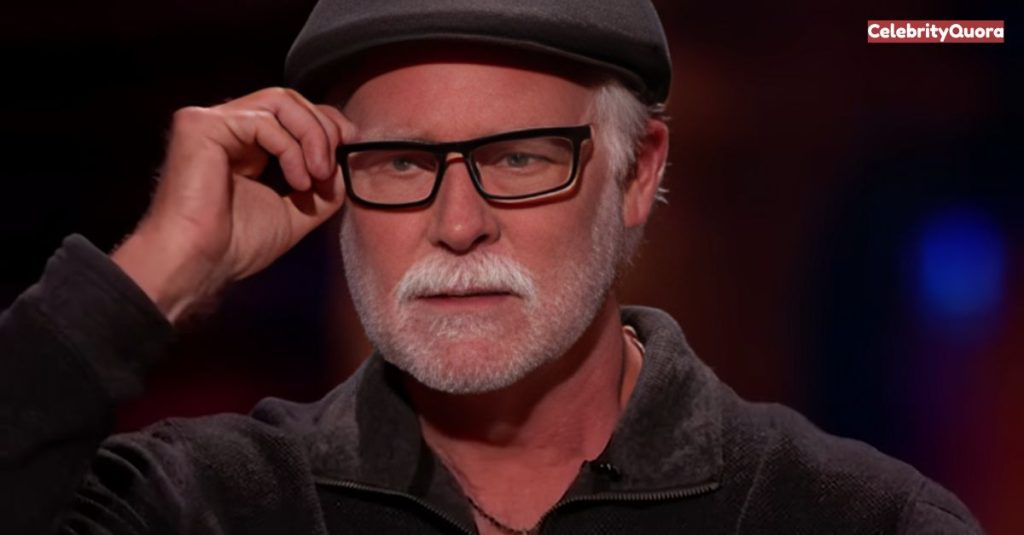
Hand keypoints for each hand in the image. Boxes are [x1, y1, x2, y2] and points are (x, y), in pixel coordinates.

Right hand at [111, 87, 352, 322]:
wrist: (200, 264)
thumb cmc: (235, 245)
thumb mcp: (296, 211)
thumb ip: (322, 185)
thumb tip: (346, 163)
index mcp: (245, 144)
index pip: (292, 111)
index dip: (326, 125)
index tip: (347, 151)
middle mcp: (226, 127)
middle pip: (290, 100)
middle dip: (324, 129)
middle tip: (331, 168)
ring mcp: (211, 122)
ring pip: (280, 101)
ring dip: (313, 137)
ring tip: (317, 176)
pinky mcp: (200, 125)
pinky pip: (263, 121)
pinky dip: (291, 149)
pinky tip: (297, 180)